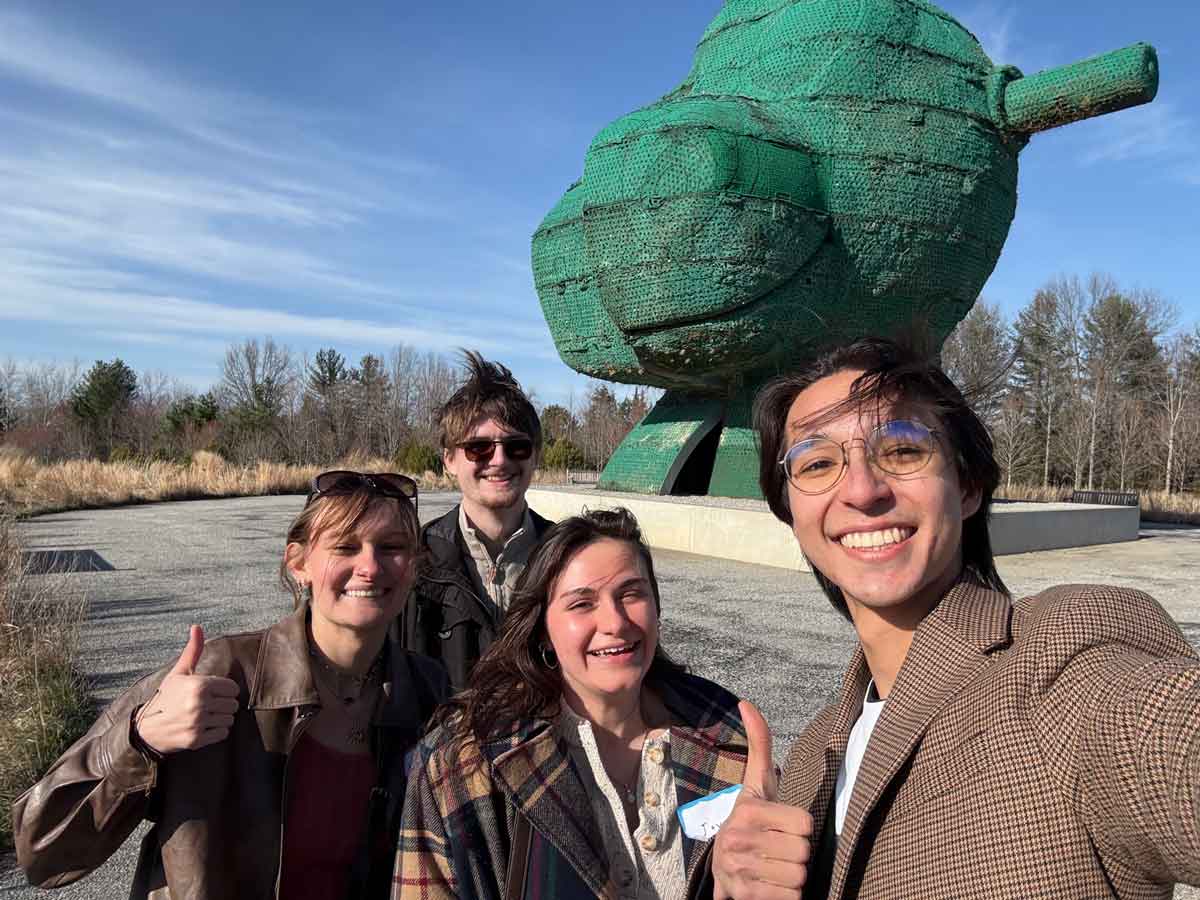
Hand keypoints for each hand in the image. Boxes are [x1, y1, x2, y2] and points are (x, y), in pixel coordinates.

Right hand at [133, 626, 239, 754]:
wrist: (147, 728)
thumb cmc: (167, 697)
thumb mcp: (179, 672)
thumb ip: (193, 650)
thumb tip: (197, 626)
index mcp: (199, 685)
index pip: (233, 689)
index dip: (225, 691)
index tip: (213, 692)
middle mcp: (199, 704)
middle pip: (233, 705)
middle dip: (223, 705)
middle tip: (208, 706)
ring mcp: (197, 723)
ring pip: (229, 720)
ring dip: (220, 719)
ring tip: (205, 716)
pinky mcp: (196, 740)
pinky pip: (223, 734)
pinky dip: (216, 732)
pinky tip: (202, 727)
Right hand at [712, 701, 812, 899]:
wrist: (723, 869)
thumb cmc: (751, 822)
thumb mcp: (756, 785)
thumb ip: (759, 743)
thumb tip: (746, 702)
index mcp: (746, 811)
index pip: (806, 824)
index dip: (801, 828)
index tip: (783, 826)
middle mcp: (737, 839)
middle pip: (803, 852)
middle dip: (797, 855)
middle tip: (779, 850)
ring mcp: (738, 870)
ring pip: (798, 877)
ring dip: (792, 877)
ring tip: (775, 868)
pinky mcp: (743, 897)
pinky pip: (790, 899)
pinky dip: (787, 897)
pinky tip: (771, 887)